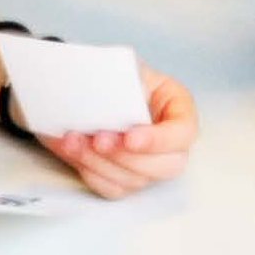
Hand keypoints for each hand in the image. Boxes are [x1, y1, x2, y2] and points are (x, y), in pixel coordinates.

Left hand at [39, 72, 196, 198]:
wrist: (90, 87)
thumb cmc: (116, 75)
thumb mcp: (125, 67)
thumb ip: (126, 82)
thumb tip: (118, 98)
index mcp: (178, 108)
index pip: (183, 133)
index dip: (159, 140)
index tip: (130, 137)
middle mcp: (170, 143)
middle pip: (165, 166)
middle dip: (126, 156)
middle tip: (98, 139)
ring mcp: (149, 165)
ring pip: (134, 180)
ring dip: (99, 162)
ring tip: (72, 140)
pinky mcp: (126, 179)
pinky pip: (112, 188)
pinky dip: (89, 171)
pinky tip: (71, 150)